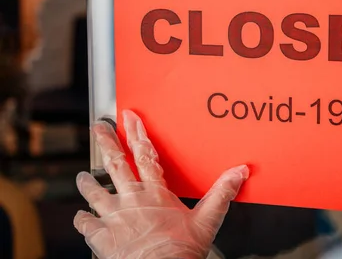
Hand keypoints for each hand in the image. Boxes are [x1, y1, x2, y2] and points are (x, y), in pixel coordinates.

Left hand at [74, 110, 248, 258]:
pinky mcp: (101, 236)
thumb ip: (222, 193)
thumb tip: (239, 172)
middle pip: (116, 164)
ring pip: (95, 192)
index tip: (130, 118)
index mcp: (155, 193)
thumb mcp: (208, 220)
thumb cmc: (179, 251)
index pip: (145, 155)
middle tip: (99, 128)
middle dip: (107, 143)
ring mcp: (113, 217)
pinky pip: (86, 223)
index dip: (138, 134)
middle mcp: (131, 199)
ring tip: (82, 176)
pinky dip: (82, 219)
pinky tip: (80, 216)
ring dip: (88, 183)